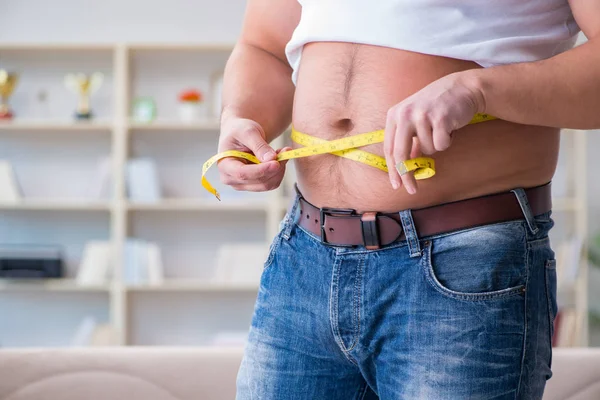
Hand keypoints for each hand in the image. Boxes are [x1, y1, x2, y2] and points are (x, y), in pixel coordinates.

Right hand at [217, 118, 290, 191]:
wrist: (240, 134)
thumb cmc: (240, 130)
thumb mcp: (248, 132)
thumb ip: (259, 145)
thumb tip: (271, 158)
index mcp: (224, 165)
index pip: (243, 173)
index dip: (261, 170)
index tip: (276, 163)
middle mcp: (231, 179)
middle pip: (259, 181)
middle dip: (275, 167)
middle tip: (286, 150)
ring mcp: (243, 185)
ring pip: (268, 184)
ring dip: (280, 169)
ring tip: (282, 152)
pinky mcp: (254, 185)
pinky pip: (272, 183)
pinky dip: (279, 171)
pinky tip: (278, 159)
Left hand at [384, 71, 483, 193]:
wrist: (462, 88)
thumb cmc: (437, 107)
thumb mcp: (416, 120)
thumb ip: (408, 141)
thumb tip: (405, 166)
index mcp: (395, 115)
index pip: (389, 148)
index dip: (392, 169)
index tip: (396, 185)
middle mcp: (405, 114)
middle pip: (401, 154)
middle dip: (406, 175)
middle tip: (412, 189)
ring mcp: (422, 116)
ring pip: (426, 150)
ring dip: (436, 146)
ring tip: (440, 130)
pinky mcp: (439, 118)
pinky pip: (441, 145)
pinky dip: (447, 141)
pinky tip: (449, 127)